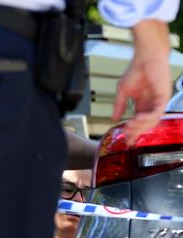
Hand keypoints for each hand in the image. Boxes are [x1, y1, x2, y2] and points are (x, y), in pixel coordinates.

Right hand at [112, 20, 171, 144]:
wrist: (146, 58)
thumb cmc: (136, 70)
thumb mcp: (123, 91)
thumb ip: (119, 105)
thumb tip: (114, 118)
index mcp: (142, 104)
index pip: (138, 122)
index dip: (132, 132)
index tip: (126, 140)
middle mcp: (151, 104)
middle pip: (145, 124)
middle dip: (136, 131)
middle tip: (127, 135)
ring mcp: (158, 101)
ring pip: (151, 121)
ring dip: (140, 126)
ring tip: (130, 126)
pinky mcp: (163, 97)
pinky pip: (157, 112)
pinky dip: (147, 118)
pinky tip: (137, 118)